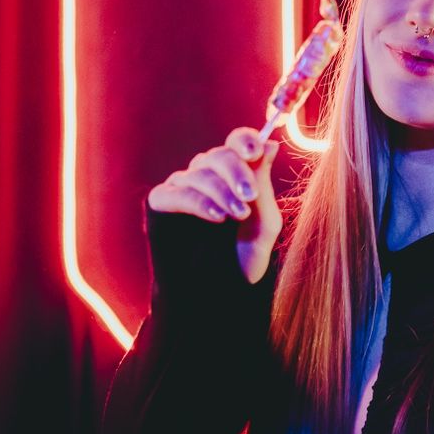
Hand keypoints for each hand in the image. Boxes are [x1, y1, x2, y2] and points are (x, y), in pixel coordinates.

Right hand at [147, 127, 282, 282]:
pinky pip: (177, 193)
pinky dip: (199, 202)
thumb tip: (271, 143)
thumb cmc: (243, 257)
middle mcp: (206, 174)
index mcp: (233, 173)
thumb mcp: (263, 220)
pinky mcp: (161, 204)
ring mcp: (182, 187)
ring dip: (222, 192)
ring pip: (200, 173)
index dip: (244, 140)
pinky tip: (217, 217)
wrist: (220, 292)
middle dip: (237, 172)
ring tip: (239, 216)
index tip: (255, 151)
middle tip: (251, 196)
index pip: (236, 142)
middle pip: (219, 154)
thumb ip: (263, 183)